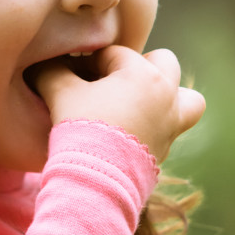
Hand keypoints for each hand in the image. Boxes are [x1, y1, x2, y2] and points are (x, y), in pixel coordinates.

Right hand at [32, 46, 204, 162]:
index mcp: (144, 74)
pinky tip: (133, 131)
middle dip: (139, 67)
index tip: (73, 76)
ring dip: (171, 96)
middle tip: (111, 84)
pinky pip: (174, 129)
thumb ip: (52, 71)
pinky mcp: (167, 149)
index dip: (90, 63)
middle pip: (163, 62)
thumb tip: (45, 65)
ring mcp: (172, 124)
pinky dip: (160, 125)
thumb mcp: (59, 92)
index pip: (114, 54)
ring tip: (144, 104)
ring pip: (190, 99)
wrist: (95, 180)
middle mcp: (167, 95)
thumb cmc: (80, 128)